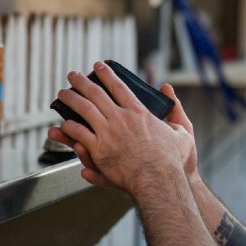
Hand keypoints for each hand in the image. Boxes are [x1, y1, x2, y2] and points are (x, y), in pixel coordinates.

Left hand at [54, 62, 193, 196]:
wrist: (160, 180)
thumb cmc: (174, 161)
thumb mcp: (182, 131)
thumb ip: (175, 108)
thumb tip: (168, 88)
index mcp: (139, 113)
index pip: (119, 87)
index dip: (107, 74)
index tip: (98, 65)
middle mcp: (121, 119)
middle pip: (96, 94)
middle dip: (82, 81)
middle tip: (73, 74)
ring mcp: (108, 134)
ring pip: (84, 110)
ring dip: (71, 99)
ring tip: (63, 93)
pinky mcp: (99, 151)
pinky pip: (79, 134)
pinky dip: (70, 127)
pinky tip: (63, 124)